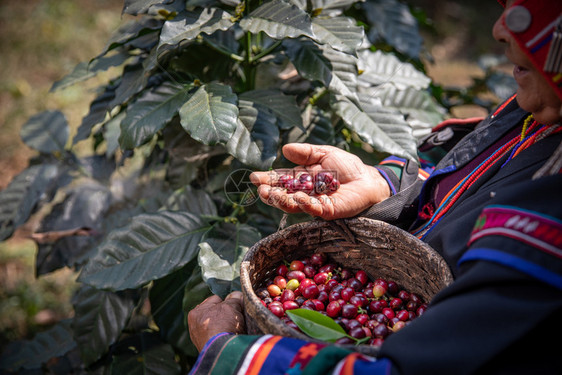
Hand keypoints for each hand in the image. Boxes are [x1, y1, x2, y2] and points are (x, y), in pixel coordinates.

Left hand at [188, 291, 245, 351]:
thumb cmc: (222, 326)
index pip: (216, 299)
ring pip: (218, 326)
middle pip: (216, 313)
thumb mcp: (230, 306)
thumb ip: (234, 299)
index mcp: (196, 312)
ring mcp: (201, 340)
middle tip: (237, 316)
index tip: (237, 304)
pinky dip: (226, 336)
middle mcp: (195, 326)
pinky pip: (219, 337)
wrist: (222, 352)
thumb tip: (237, 296)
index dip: (228, 300)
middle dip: (227, 314)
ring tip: (236, 328)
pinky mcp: (209, 349)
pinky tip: (233, 337)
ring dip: (227, 326)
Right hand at [250, 143, 390, 219]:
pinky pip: (314, 209)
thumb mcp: (324, 153)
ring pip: (294, 205)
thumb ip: (306, 152)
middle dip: (270, 193)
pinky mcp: (328, 211)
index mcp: (301, 179)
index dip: (268, 180)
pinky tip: (297, 198)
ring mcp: (315, 204)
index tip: (255, 178)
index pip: (281, 180)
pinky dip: (305, 204)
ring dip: (282, 200)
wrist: (368, 179)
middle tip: (261, 190)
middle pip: (283, 195)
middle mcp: (304, 193)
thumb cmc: (347, 167)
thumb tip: (285, 149)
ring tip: (272, 194)